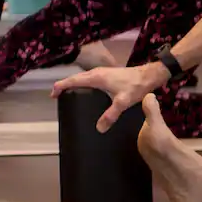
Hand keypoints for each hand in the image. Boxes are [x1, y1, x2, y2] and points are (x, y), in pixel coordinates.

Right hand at [49, 63, 165, 131]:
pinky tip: (85, 93)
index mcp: (95, 78)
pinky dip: (81, 83)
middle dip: (64, 86)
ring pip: (81, 77)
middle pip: (74, 78)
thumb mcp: (122, 103)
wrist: (148, 76)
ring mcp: (100, 72)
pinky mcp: (106, 74)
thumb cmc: (135, 87)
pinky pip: (87, 78)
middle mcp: (95, 73)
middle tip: (57, 97)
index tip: (53, 95)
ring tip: (68, 95)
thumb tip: (98, 129)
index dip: (60, 86)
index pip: (72, 80)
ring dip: (72, 84)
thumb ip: (110, 115)